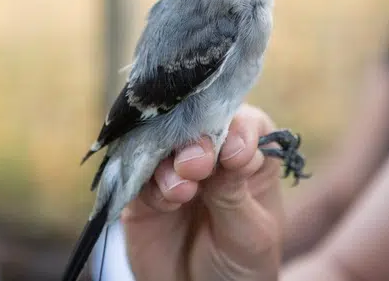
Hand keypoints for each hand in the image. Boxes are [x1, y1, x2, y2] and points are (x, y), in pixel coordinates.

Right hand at [122, 104, 283, 280]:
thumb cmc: (241, 265)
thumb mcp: (250, 234)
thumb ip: (235, 193)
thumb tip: (225, 150)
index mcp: (250, 157)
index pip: (246, 125)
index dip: (239, 132)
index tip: (236, 156)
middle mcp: (212, 155)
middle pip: (200, 126)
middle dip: (198, 142)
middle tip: (197, 165)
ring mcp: (175, 170)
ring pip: (164, 145)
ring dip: (171, 164)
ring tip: (181, 192)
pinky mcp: (144, 193)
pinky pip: (138, 174)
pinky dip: (149, 184)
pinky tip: (164, 202)